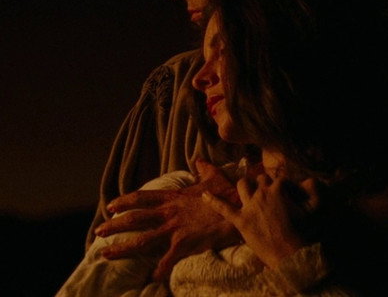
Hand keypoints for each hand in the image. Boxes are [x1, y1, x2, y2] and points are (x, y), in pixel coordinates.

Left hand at [95, 160, 242, 280]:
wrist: (239, 210)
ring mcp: (175, 228)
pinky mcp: (184, 243)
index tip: (110, 206)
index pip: (143, 198)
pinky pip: (168, 259)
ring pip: (142, 240)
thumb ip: (204, 169)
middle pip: (135, 219)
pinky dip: (160, 270)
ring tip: (104, 253)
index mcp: (174, 198)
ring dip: (122, 248)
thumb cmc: (228, 195)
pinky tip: (153, 278)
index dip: (124, 201)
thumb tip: (198, 159)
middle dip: (114, 225)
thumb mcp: (215, 178)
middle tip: (98, 231)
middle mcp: (170, 213)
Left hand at [204, 174, 323, 268]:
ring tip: (247, 187)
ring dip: (246, 184)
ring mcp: (250, 206)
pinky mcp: (241, 220)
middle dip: (264, 182)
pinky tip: (204, 195)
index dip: (282, 183)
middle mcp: (263, 194)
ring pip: (243, 185)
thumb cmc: (303, 231)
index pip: (278, 178)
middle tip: (267, 190)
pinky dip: (213, 200)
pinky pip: (224, 208)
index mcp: (279, 189)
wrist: (288, 252)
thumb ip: (312, 188)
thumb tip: (307, 180)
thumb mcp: (315, 206)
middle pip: (260, 179)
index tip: (284, 190)